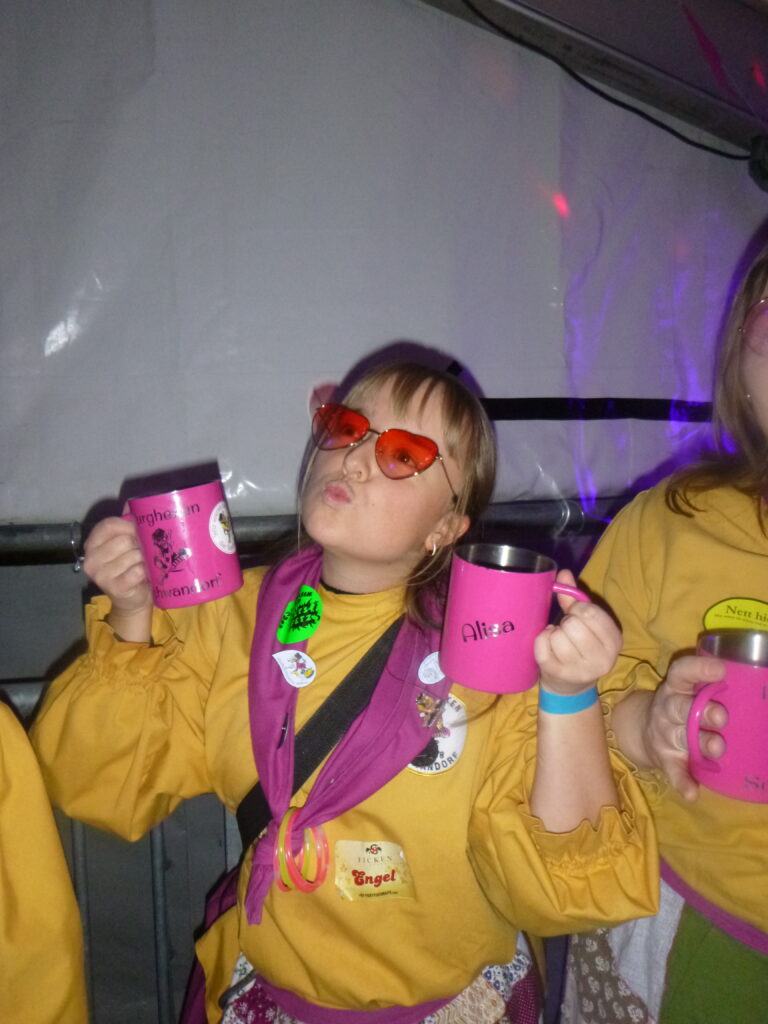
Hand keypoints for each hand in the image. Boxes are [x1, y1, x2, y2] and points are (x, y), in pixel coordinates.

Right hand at [82, 514, 151, 620]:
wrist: (132, 599)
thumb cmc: (130, 567)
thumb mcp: (127, 543)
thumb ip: (127, 524)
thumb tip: (131, 503)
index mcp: (92, 544)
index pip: (108, 525)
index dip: (127, 524)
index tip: (139, 528)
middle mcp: (91, 559)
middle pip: (123, 540)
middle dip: (139, 544)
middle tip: (144, 550)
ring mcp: (100, 575)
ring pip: (132, 555)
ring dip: (144, 558)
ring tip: (144, 563)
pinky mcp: (114, 587)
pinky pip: (137, 570)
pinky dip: (145, 571)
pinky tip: (144, 574)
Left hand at [534, 569, 620, 694]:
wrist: (570, 686)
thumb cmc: (578, 647)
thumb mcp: (584, 623)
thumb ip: (574, 598)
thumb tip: (563, 573)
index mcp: (614, 641)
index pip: (592, 614)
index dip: (578, 609)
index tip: (576, 615)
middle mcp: (603, 659)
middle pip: (573, 625)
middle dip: (566, 623)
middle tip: (567, 631)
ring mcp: (580, 670)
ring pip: (557, 636)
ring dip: (554, 633)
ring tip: (559, 640)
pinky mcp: (559, 675)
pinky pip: (542, 645)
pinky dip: (541, 641)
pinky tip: (548, 647)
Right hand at [640, 655, 727, 800]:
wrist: (641, 731)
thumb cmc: (680, 706)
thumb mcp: (686, 690)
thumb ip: (710, 688)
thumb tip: (754, 684)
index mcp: (675, 687)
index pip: (682, 672)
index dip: (699, 669)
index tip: (721, 669)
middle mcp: (668, 708)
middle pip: (680, 707)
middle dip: (701, 711)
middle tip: (722, 717)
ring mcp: (665, 734)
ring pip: (681, 737)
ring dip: (699, 743)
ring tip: (718, 748)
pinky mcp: (665, 759)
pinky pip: (673, 771)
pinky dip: (682, 782)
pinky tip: (692, 792)